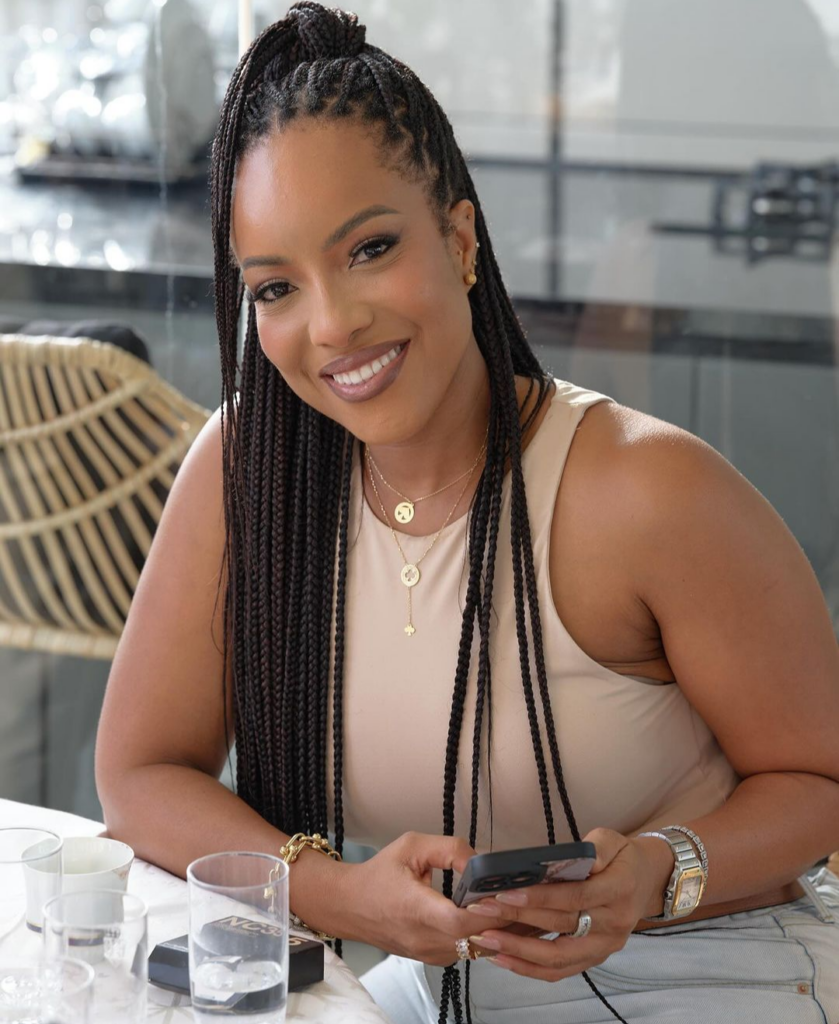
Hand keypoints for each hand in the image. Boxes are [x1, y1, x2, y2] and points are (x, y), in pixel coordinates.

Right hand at [327, 831, 510, 965]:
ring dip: (497, 929)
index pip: (459, 922)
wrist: (348, 905)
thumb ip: (450, 849)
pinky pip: (466, 951)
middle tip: (523, 896)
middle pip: (475, 938)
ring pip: (475, 948)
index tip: (501, 893)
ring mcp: (428, 953)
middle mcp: (422, 939)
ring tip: (514, 905)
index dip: (485, 911)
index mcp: (414, 909)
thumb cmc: (378, 875)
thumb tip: (481, 861)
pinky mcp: (432, 958)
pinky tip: (493, 917)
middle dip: (503, 918)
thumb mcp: (412, 846)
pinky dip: (483, 935)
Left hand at [462, 828, 671, 980]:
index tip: (505, 893)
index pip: (574, 897)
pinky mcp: (595, 959)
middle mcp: (613, 924)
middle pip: (560, 926)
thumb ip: (591, 848)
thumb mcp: (612, 839)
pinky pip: (560, 971)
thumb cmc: (622, 856)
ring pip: (558, 958)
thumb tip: (559, 860)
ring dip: (518, 952)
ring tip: (485, 940)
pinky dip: (529, 969)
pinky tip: (502, 959)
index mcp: (618, 890)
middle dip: (517, 919)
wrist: (648, 881)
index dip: (539, 897)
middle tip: (482, 910)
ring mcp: (604, 946)